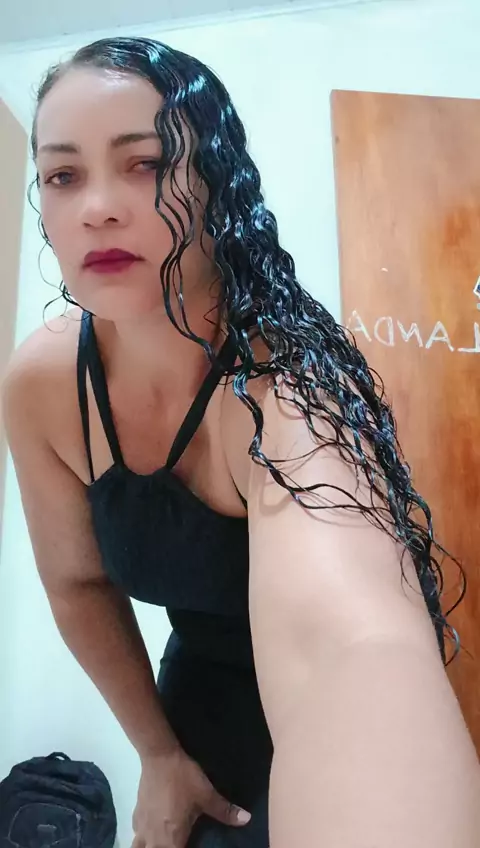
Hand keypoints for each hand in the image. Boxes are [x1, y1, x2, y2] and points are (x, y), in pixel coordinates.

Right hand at [132, 747, 250, 847]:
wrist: (159, 756)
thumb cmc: (183, 778)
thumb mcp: (206, 794)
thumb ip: (224, 811)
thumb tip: (247, 819)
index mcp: (172, 838)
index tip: (194, 845)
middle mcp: (154, 838)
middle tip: (179, 842)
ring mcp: (141, 827)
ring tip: (163, 842)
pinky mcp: (136, 815)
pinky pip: (136, 836)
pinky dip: (143, 839)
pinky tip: (153, 831)